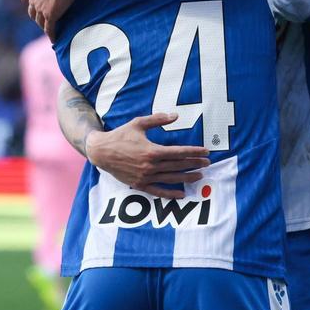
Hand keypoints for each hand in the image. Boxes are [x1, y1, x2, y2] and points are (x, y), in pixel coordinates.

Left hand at [20, 0, 78, 39]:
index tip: (33, 3)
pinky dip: (51, 35)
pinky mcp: (50, 15)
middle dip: (36, 16)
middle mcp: (34, 0)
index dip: (29, 1)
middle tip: (43, 18)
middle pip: (31, 12)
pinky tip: (54, 40)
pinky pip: (49, 29)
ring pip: (39, 22)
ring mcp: (41, 9)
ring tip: (49, 29)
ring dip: (43, 26)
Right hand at [85, 113, 210, 198]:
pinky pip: (158, 192)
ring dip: (187, 178)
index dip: (194, 152)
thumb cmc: (120, 135)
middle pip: (178, 166)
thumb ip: (158, 119)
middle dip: (194, 164)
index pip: (179, 152)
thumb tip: (175, 116)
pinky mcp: (139, 185)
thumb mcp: (138, 123)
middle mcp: (150, 166)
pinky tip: (182, 194)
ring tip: (200, 176)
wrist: (101, 152)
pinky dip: (170, 194)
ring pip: (171, 179)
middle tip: (207, 163)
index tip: (206, 152)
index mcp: (152, 151)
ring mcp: (145, 177)